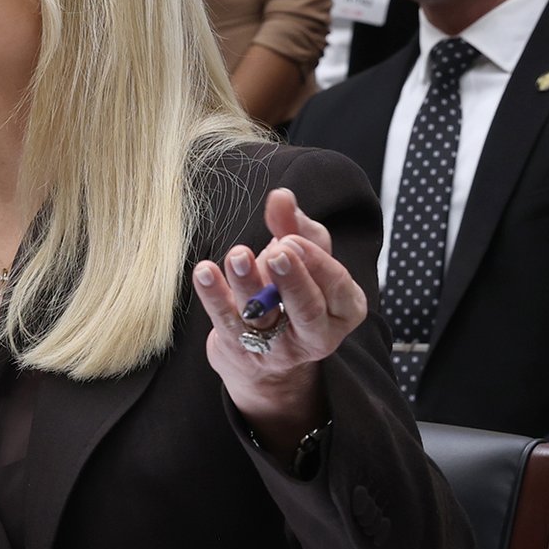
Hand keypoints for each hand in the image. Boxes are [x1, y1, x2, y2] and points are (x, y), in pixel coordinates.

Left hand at [193, 187, 366, 459]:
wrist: (265, 352)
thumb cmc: (291, 292)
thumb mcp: (305, 259)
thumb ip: (295, 225)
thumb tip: (280, 196)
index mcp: (342, 309)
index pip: (336, 285)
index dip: (315, 262)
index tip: (292, 240)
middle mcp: (314, 334)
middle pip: (307, 309)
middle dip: (292, 279)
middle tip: (277, 252)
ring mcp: (277, 348)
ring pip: (263, 317)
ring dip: (248, 284)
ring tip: (238, 255)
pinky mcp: (241, 351)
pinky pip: (226, 323)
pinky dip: (214, 296)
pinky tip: (205, 272)